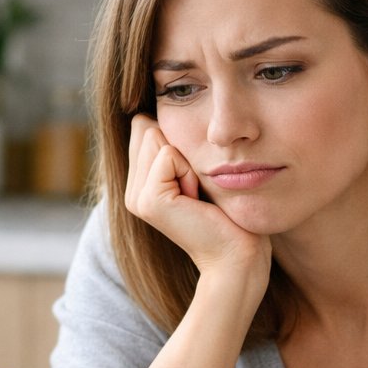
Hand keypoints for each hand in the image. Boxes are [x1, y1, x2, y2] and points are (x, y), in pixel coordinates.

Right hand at [125, 114, 270, 277]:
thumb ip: (170, 144)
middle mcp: (131, 190)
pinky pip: (167, 155)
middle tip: (196, 189)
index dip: (177, 141)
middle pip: (147, 127)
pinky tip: (195, 200)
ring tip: (196, 195)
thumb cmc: (227, 212)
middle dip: (181, 149)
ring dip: (187, 161)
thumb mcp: (195, 170)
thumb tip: (148, 112)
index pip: (143, 125)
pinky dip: (189, 172)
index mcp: (139, 182)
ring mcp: (135, 197)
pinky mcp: (148, 201)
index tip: (193, 179)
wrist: (237, 254)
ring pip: (156, 137)